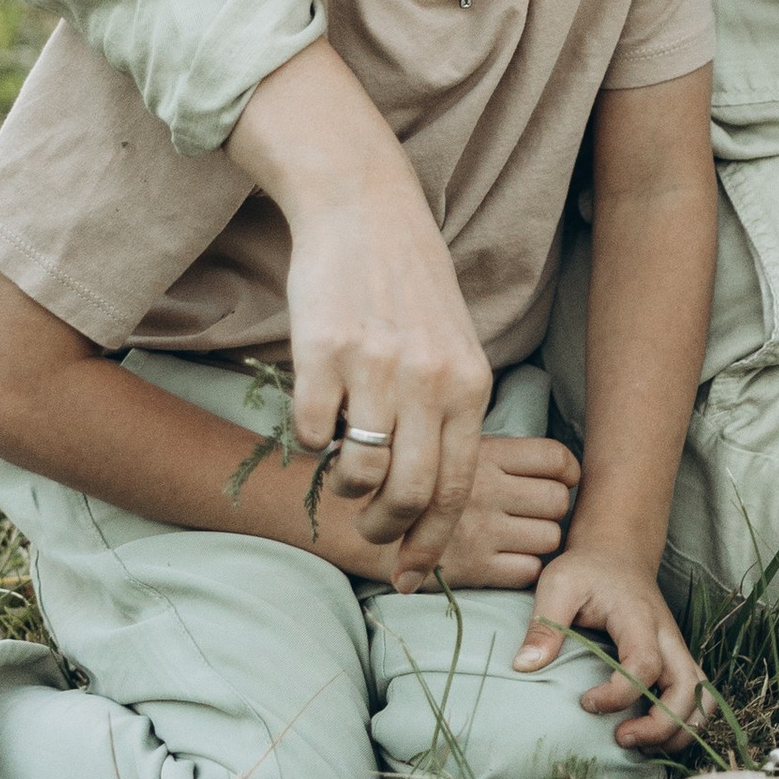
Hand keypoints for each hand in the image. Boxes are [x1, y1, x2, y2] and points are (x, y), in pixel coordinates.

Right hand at [229, 42, 495, 582]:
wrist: (363, 207)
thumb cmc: (409, 286)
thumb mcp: (453, 347)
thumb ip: (448, 414)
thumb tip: (430, 498)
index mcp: (469, 384)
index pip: (456, 487)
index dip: (432, 541)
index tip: (412, 570)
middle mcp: (428, 380)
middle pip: (409, 495)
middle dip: (387, 532)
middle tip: (370, 533)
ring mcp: (375, 367)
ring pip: (358, 474)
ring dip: (346, 488)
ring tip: (345, 466)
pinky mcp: (321, 352)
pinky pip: (310, 436)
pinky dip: (309, 443)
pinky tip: (317, 416)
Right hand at [316, 433, 578, 591]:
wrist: (344, 517)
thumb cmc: (395, 479)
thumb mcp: (441, 446)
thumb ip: (489, 453)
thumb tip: (546, 469)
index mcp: (482, 451)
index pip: (555, 459)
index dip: (566, 473)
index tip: (557, 483)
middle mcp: (486, 487)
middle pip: (559, 501)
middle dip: (552, 511)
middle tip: (531, 516)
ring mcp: (480, 527)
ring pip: (549, 537)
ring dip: (539, 542)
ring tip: (514, 540)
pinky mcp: (470, 567)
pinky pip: (526, 571)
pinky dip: (521, 570)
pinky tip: (499, 562)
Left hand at [510, 540, 707, 751]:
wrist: (618, 553)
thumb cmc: (586, 570)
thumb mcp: (558, 585)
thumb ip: (544, 625)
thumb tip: (524, 667)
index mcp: (639, 617)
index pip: (644, 664)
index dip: (618, 694)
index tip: (585, 703)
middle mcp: (667, 636)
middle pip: (688, 688)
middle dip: (661, 724)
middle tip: (621, 738)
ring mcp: (677, 649)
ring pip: (702, 696)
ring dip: (679, 729)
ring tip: (641, 744)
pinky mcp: (677, 660)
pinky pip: (698, 696)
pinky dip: (685, 722)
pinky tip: (651, 735)